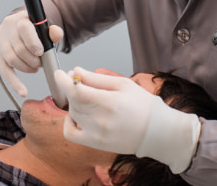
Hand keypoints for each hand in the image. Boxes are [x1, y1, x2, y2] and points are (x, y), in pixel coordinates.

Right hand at [0, 9, 63, 96]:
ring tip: (34, 68)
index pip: (24, 28)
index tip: (40, 52)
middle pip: (19, 49)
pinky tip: (23, 91)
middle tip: (40, 63)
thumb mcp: (44, 28)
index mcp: (19, 19)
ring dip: (26, 68)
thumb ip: (53, 31)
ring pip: (12, 60)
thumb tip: (56, 33)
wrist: (17, 28)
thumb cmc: (34, 31)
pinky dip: (14, 83)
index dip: (33, 43)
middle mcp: (5, 28)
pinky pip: (4, 71)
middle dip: (33, 60)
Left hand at [55, 67, 200, 173]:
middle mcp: (101, 120)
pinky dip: (69, 122)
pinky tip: (78, 115)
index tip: (59, 73)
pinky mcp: (95, 144)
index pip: (76, 90)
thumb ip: (96, 78)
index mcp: (109, 102)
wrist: (158, 133)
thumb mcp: (123, 84)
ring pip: (72, 113)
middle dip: (71, 88)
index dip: (63, 80)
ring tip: (87, 97)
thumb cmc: (144, 106)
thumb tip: (75, 71)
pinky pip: (70, 133)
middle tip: (77, 81)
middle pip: (73, 100)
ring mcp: (96, 134)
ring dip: (74, 102)